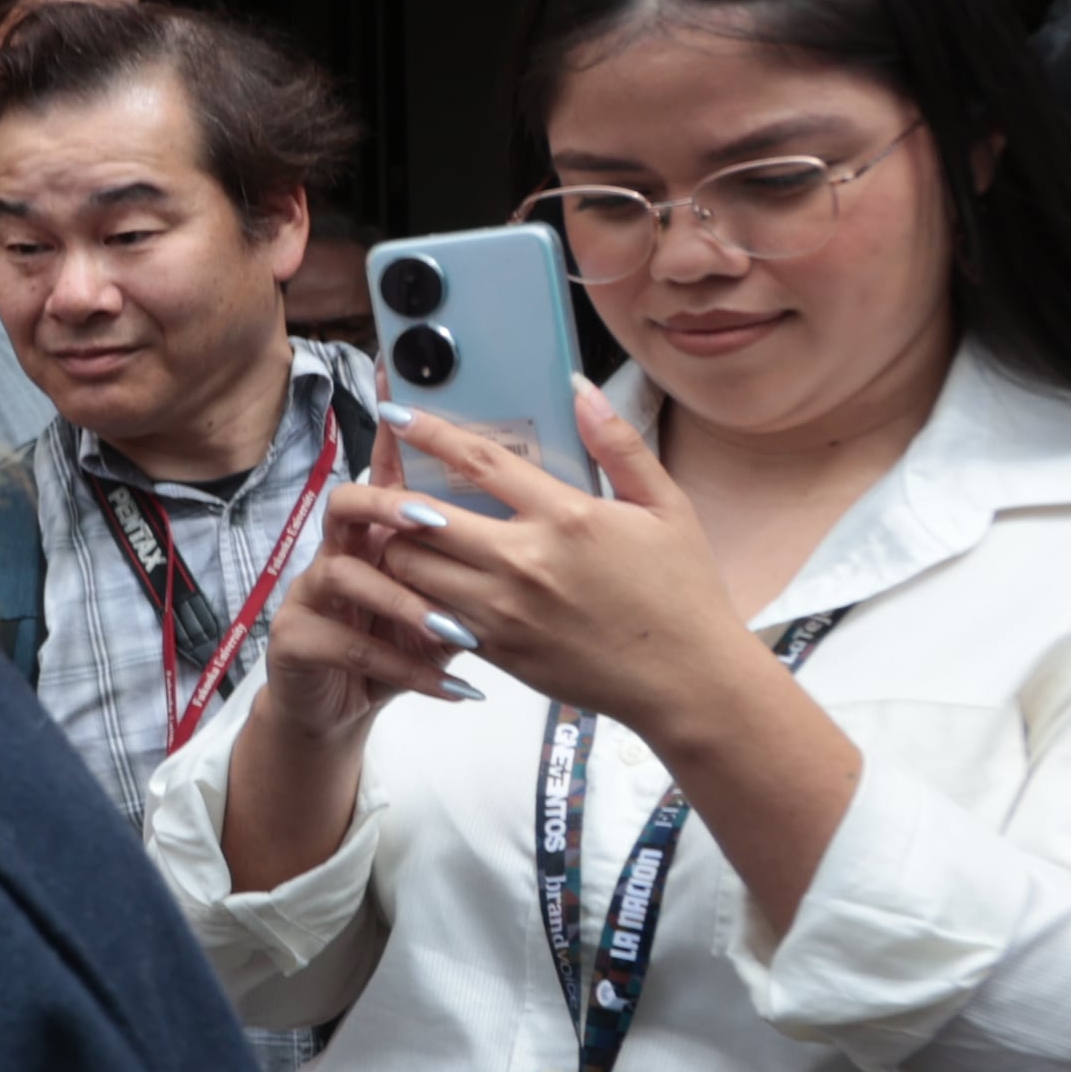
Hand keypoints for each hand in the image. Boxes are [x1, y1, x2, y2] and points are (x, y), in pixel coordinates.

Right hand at [246, 416, 463, 743]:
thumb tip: (539, 506)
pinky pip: (347, 644)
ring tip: (456, 630)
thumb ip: (482, 552)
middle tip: (436, 522)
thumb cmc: (405, 643)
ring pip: (344, 574)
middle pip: (350, 502)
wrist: (336, 705)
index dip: (394, 430)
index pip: (389, 467)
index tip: (402, 389)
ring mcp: (312, 593)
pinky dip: (404, 666)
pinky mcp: (297, 640)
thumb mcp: (450, 594)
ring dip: (404, 601)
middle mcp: (342, 551)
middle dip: (392, 506)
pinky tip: (454, 687)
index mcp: (382, 532)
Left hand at [366, 390, 747, 744]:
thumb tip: (582, 389)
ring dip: (398, 546)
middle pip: (421, 518)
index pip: (477, 461)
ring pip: (411, 569)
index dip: (428, 432)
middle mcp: (524, 562)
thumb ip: (619, 446)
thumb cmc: (681, 590)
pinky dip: (416, 592)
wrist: (687, 682)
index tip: (395, 414)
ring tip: (401, 533)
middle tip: (383, 485)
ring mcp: (503, 611)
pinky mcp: (494, 650)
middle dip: (392, 498)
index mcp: (566, 517)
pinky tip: (425, 580)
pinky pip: (429, 613)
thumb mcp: (667, 507)